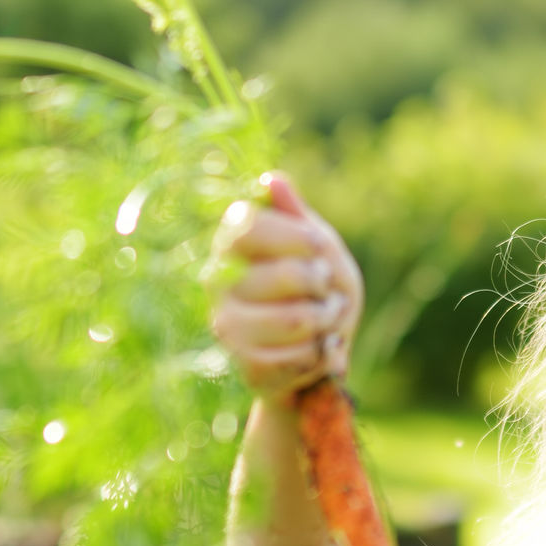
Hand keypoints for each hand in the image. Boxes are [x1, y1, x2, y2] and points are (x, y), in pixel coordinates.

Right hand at [209, 171, 364, 400]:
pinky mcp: (244, 365)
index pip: (250, 225)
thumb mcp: (320, 247)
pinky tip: (316, 350)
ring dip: (327, 321)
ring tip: (326, 321)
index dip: (297, 237)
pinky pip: (297, 358)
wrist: (321, 351)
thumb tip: (272, 180)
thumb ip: (296, 216)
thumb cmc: (320, 290)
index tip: (319, 248)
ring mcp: (227, 326)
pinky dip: (321, 355)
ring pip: (295, 320)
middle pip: (285, 274)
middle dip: (323, 284)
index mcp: (231, 242)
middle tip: (325, 292)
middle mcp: (219, 282)